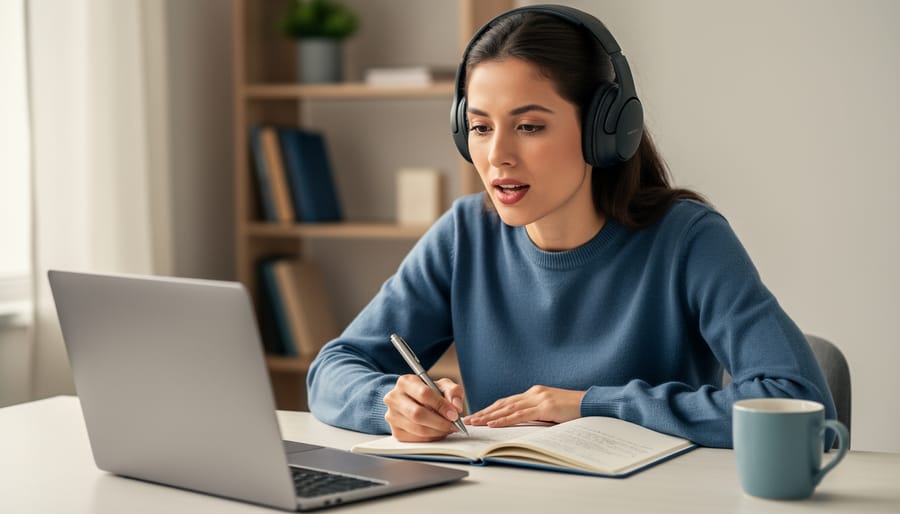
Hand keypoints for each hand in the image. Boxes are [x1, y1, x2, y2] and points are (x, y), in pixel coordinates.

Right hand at [383, 375, 464, 441]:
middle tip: (453, 425)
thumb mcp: (442, 385)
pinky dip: (431, 438)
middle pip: (417, 414)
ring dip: (437, 431)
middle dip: (439, 422)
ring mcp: (392, 416)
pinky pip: (415, 439)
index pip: (424, 394)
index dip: (441, 405)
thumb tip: (456, 406)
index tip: (454, 414)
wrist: (411, 401)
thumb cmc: (427, 392)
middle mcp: (394, 398)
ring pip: (417, 429)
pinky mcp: (396, 431)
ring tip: (447, 428)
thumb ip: (453, 391)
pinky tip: (437, 432)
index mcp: (405, 382)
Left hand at [463, 385, 584, 427]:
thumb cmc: (575, 411)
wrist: (594, 404)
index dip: (490, 409)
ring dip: (489, 416)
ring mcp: (538, 398)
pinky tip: (493, 424)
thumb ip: (537, 414)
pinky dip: (504, 420)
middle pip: (503, 403)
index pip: (507, 402)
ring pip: (507, 408)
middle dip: (484, 412)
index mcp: (535, 393)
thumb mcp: (552, 411)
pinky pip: (519, 415)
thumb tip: (522, 426)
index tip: (477, 416)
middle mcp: (534, 393)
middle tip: (468, 420)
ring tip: (475, 422)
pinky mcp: (544, 406)